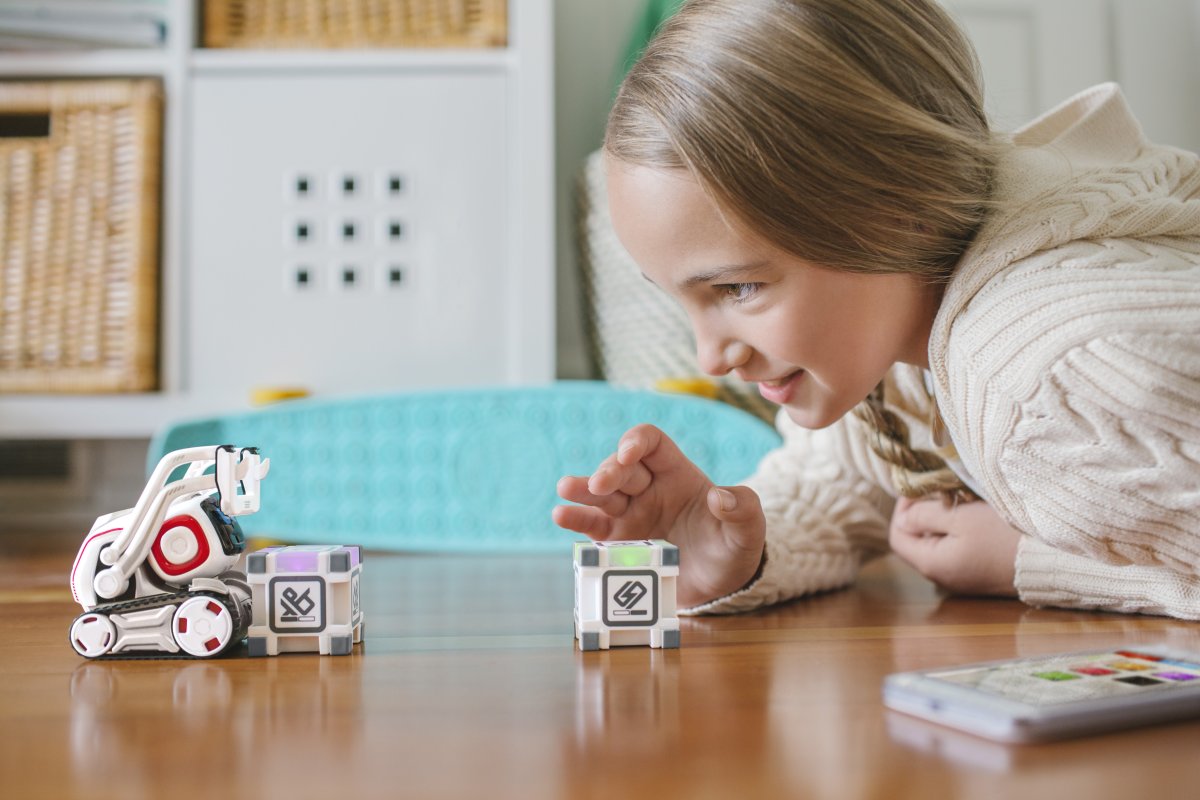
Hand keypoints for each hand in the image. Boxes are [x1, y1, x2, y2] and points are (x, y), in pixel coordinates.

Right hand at [553, 424, 765, 606]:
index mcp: (677, 474)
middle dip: (608, 471)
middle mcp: (648, 489)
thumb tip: (721, 496)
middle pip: (620, 468)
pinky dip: (576, 520)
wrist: (720, 586)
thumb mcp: (748, 530)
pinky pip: (593, 527)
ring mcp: (630, 515)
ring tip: (566, 489)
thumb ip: (743, 509)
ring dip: (582, 489)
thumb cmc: (732, 548)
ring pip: (600, 494)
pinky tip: (561, 515)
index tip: (628, 455)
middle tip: (600, 485)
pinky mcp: (619, 543)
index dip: (636, 442)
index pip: (651, 443)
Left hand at [888, 496, 1020, 596]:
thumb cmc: (1003, 536)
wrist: (1050, 562)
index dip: (902, 510)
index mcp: (932, 563)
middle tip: (939, 491)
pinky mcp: (978, 573)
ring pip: (936, 544)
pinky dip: (956, 532)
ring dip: (940, 521)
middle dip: (921, 514)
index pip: (897, 537)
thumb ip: (925, 516)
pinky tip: (971, 518)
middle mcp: (942, 576)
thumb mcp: (960, 518)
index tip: (920, 490)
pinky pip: (955, 550)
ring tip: (956, 501)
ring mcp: (961, 577)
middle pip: (915, 541)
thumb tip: (903, 517)